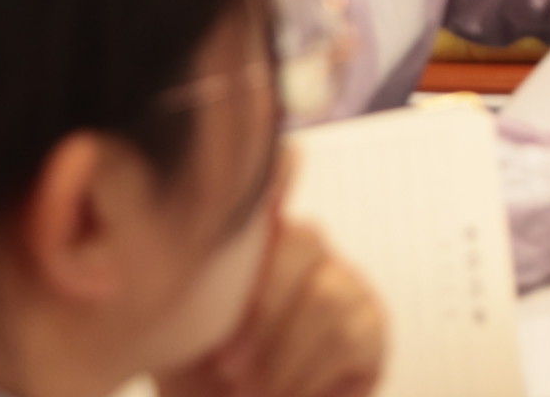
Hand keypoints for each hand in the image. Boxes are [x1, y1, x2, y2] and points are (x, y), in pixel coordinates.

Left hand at [161, 192, 386, 396]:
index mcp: (254, 241)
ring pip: (325, 296)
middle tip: (226, 368)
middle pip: (303, 241)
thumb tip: (192, 239)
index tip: (274, 174)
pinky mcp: (370, 325)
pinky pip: (348, 335)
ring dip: (282, 355)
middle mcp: (306, 249)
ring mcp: (345, 282)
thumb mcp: (179, 334)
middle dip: (262, 309)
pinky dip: (308, 374)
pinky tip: (286, 394)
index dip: (280, 175)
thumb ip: (188, 290)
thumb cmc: (202, 379)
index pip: (278, 181)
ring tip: (250, 392)